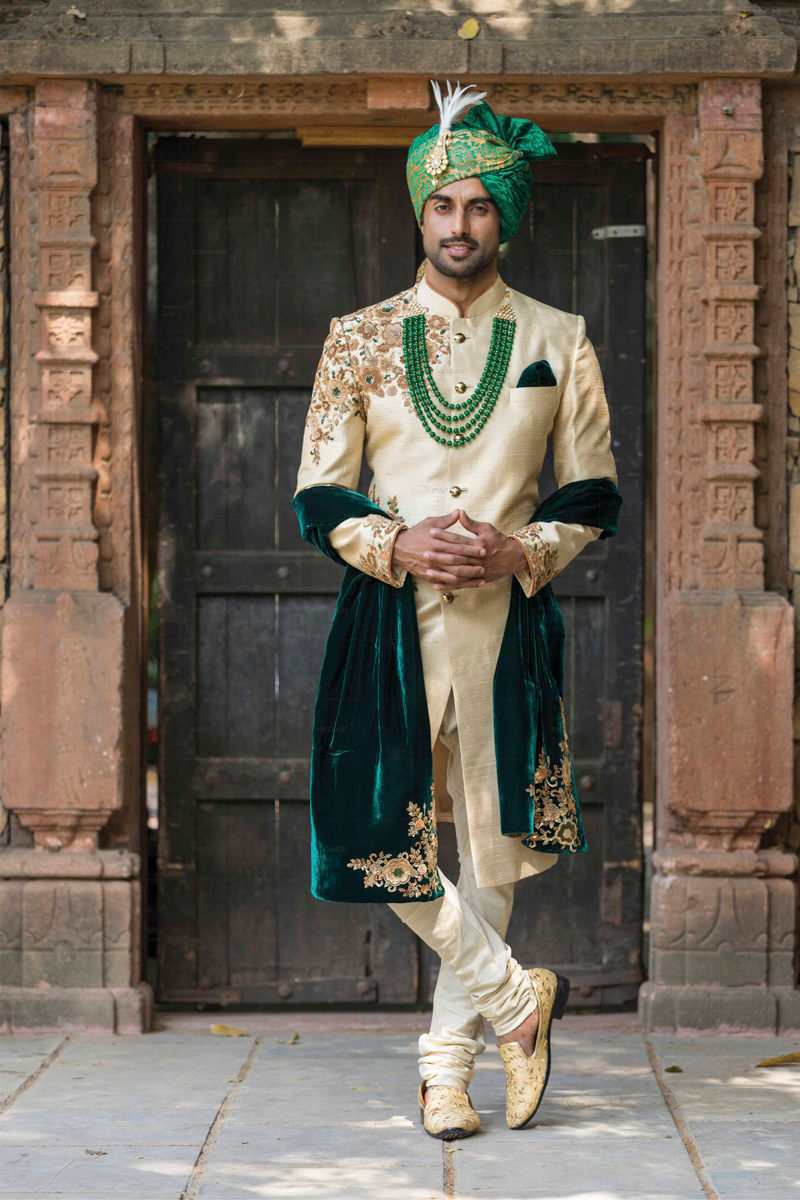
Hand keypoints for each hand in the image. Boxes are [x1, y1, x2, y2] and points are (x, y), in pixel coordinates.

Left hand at [393, 509, 526, 591]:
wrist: (513, 558)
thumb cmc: (498, 541)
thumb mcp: (487, 528)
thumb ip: (471, 523)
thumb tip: (459, 512)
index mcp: (478, 544)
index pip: (458, 539)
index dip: (444, 535)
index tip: (431, 532)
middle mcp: (477, 558)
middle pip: (455, 556)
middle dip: (439, 555)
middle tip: (424, 552)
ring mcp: (477, 570)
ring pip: (456, 572)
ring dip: (442, 572)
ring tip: (427, 570)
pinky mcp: (477, 579)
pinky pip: (461, 584)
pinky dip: (448, 585)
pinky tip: (436, 585)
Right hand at [393, 509, 485, 589]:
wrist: (397, 548)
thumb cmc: (415, 534)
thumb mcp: (429, 522)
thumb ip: (446, 520)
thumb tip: (459, 512)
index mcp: (436, 542)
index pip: (457, 546)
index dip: (471, 548)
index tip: (483, 549)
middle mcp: (434, 556)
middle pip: (456, 562)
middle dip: (472, 563)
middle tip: (485, 564)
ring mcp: (431, 568)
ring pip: (452, 575)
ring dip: (467, 576)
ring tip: (480, 576)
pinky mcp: (428, 576)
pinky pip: (444, 583)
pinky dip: (456, 585)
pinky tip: (467, 585)